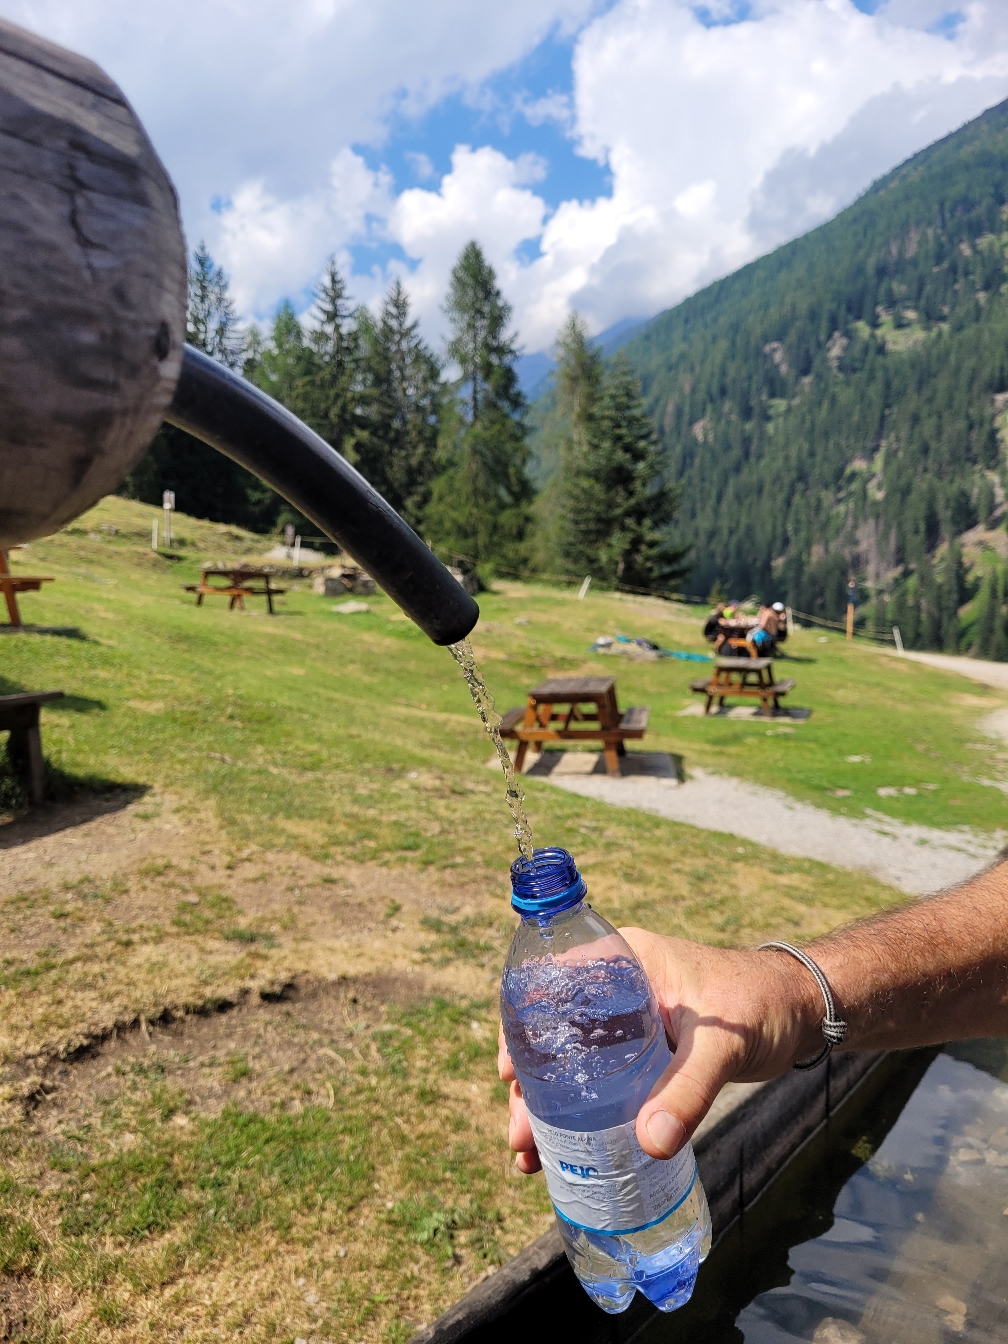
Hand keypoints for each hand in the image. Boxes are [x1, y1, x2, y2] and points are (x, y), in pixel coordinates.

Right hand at [499, 931, 819, 1168]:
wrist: (803, 1012)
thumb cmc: (763, 1005)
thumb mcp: (723, 1044)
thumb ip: (687, 1089)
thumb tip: (650, 1143)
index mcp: (624, 960)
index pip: (552, 983)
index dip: (521, 1026)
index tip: (510, 1073)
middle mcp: (616, 986)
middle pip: (553, 1032)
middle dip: (529, 1085)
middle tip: (520, 1134)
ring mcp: (626, 1020)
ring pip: (570, 1061)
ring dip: (547, 1105)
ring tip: (529, 1153)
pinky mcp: (642, 1051)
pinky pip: (597, 1079)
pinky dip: (578, 1112)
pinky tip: (564, 1150)